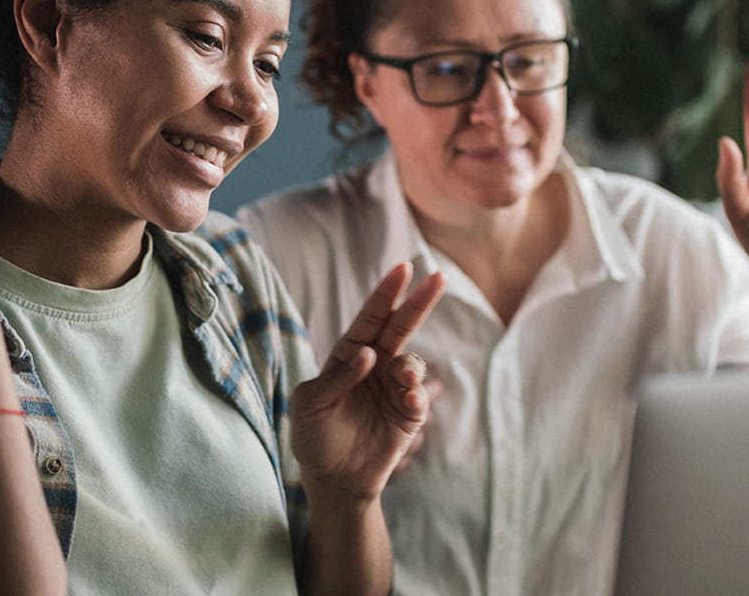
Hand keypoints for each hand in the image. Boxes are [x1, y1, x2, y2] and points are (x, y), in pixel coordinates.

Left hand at [291, 263, 445, 501]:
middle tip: (438, 277)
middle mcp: (375, 366)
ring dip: (411, 366)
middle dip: (418, 303)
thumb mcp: (310, 404)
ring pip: (412, 363)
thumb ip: (337, 377)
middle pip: (400, 328)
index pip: (371, 318)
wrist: (332, 479)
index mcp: (349, 356)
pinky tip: (409, 399)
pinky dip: (417, 394)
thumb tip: (368, 352)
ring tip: (404, 379)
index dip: (386, 294)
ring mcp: (394, 389)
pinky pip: (419, 397)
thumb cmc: (313, 437)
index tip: (403, 269)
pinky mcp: (408, 415)